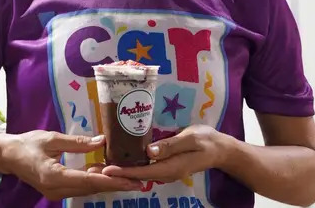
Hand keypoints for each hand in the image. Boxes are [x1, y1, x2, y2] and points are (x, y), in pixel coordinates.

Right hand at [1, 131, 140, 200]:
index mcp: (55, 176)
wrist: (8, 155)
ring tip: (127, 177)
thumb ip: (77, 143)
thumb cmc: (28, 144)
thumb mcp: (52, 139)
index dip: (112, 181)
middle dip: (115, 185)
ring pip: (87, 190)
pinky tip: (106, 173)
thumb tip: (101, 141)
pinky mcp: (57, 190)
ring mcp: (56, 193)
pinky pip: (80, 187)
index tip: (131, 181)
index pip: (89, 181)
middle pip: (91, 189)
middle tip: (138, 181)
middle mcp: (57, 190)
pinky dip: (94, 181)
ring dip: (106, 183)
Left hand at [102, 125, 231, 182]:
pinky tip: (118, 158)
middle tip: (93, 169)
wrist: (220, 150)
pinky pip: (144, 168)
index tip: (106, 169)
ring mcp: (165, 170)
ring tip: (99, 165)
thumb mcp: (191, 138)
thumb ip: (171, 145)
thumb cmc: (206, 141)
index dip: (123, 171)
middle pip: (137, 175)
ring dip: (120, 170)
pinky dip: (129, 165)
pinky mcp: (164, 165)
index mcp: (171, 167)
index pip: (142, 172)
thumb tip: (149, 151)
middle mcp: (165, 172)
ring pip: (139, 173)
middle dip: (116, 173)